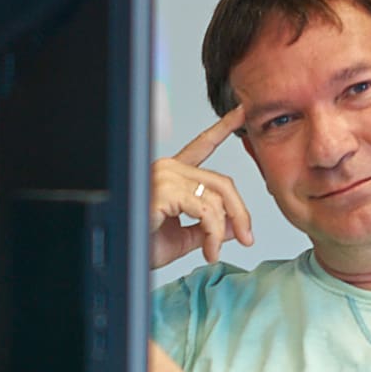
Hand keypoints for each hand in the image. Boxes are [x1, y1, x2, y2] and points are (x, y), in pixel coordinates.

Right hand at [151, 107, 254, 268]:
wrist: (123, 258)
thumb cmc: (144, 244)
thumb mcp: (184, 237)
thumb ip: (210, 227)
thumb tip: (235, 226)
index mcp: (172, 174)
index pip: (202, 145)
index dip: (223, 128)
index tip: (241, 113)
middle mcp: (168, 168)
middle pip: (221, 182)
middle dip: (239, 212)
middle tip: (246, 238)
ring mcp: (165, 176)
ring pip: (217, 198)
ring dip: (222, 231)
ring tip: (213, 251)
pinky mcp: (164, 190)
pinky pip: (207, 211)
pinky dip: (213, 234)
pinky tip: (208, 249)